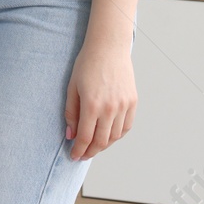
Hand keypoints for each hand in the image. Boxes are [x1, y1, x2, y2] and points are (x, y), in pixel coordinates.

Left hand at [63, 43, 135, 160]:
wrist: (108, 47)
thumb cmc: (87, 64)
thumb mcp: (72, 87)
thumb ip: (71, 113)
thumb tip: (70, 135)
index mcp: (92, 104)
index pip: (85, 137)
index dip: (79, 150)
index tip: (74, 156)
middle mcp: (110, 108)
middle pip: (101, 141)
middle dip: (90, 151)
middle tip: (83, 155)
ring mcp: (124, 105)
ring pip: (115, 136)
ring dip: (104, 145)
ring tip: (94, 145)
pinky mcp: (133, 102)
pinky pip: (126, 126)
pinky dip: (117, 135)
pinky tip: (109, 135)